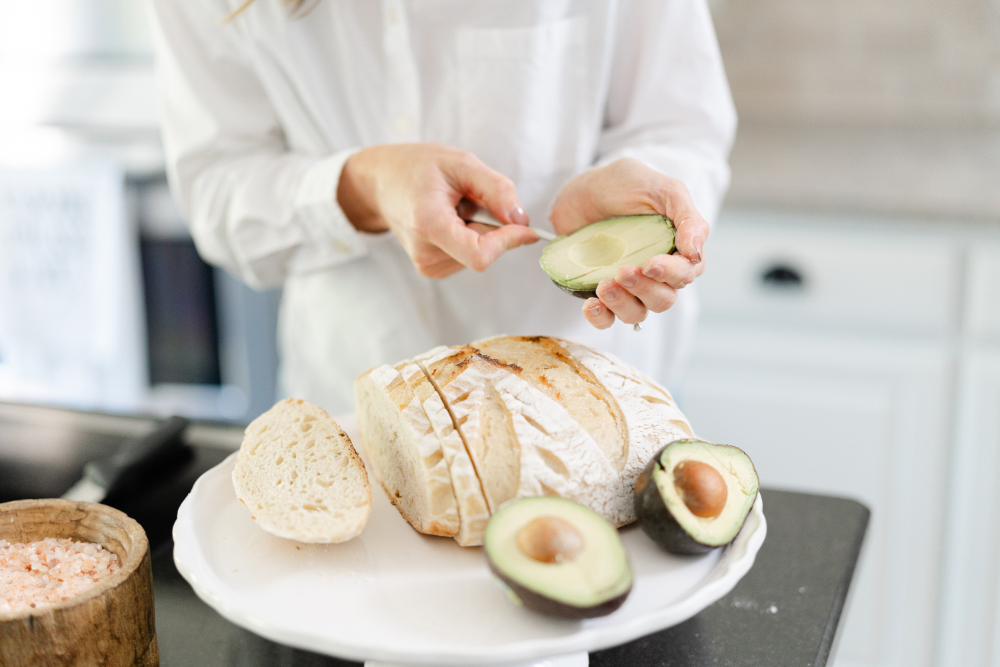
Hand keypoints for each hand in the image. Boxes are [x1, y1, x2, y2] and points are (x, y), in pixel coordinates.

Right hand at [337, 143, 537, 277]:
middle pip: (483, 252)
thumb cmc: (417, 168)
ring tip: (454, 207)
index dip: (509, 242)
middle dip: (492, 226)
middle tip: (471, 198)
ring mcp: (427, 265)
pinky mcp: (431, 269)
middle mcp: (425, 253)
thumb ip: (496, 189)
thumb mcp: (461, 163)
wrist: (382, 182)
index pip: (480, 254)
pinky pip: (469, 256)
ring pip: (478, 254)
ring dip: (479, 230)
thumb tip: (522, 220)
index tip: (525, 227)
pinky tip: (450, 219)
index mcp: (429, 225)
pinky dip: (469, 237)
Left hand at [550, 158, 708, 328]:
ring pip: (637, 314)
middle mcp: (655, 274)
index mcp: (677, 251)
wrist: (582, 188)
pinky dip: (600, 317)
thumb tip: (696, 254)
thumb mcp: (662, 190)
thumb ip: (687, 218)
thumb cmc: (625, 185)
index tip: (651, 263)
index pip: (685, 275)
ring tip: (604, 286)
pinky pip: (606, 319)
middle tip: (624, 270)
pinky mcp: (600, 291)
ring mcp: (627, 286)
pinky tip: (591, 304)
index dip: (671, 274)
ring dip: (622, 304)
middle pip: (663, 300)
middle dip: (645, 289)